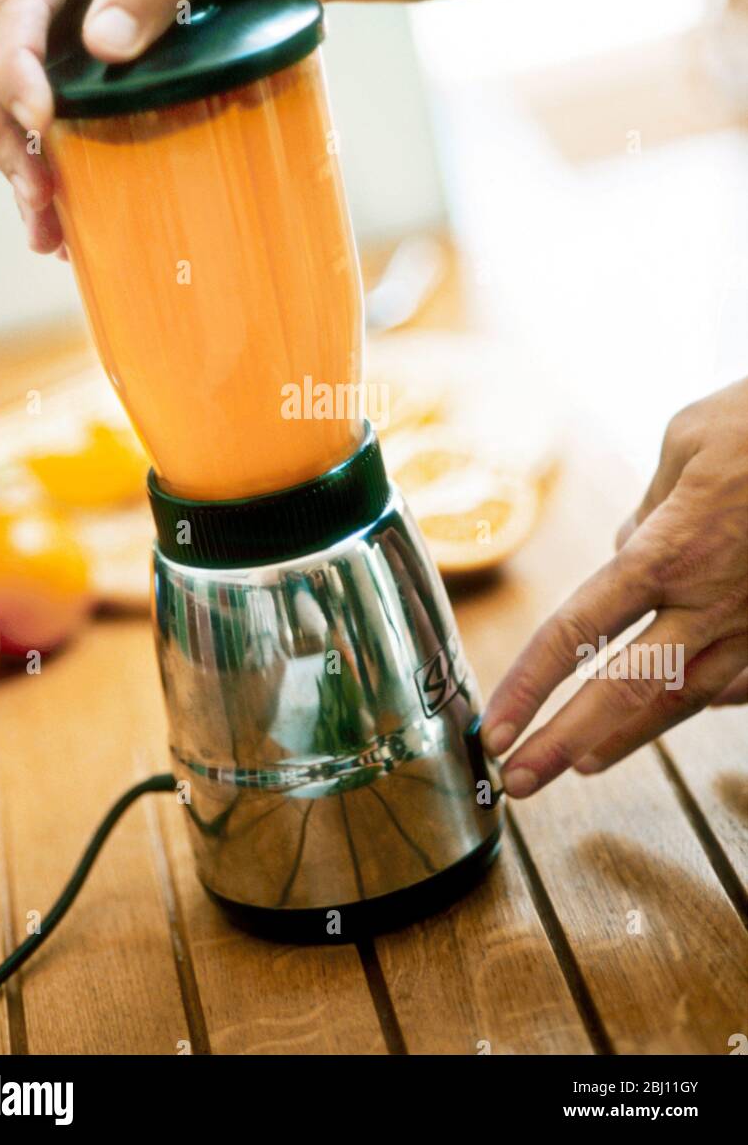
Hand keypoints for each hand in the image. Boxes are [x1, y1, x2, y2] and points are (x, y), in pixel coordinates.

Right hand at [0, 0, 308, 254]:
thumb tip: (104, 45)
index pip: (15, 3)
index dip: (15, 66)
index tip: (40, 119)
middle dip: (6, 133)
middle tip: (41, 194)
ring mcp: (68, 36)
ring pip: (12, 106)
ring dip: (23, 168)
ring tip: (49, 230)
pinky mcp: (96, 77)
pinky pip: (60, 127)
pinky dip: (60, 172)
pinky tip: (72, 220)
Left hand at [481, 379, 747, 796]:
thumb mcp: (687, 439)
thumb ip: (649, 506)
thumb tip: (629, 546)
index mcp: (670, 549)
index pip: (578, 631)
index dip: (529, 685)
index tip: (494, 726)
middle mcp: (711, 601)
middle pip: (626, 689)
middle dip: (566, 742)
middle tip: (521, 780)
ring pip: (685, 699)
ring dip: (627, 737)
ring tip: (581, 765)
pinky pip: (739, 680)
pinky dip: (702, 699)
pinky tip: (677, 712)